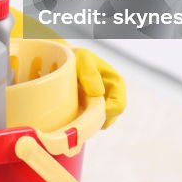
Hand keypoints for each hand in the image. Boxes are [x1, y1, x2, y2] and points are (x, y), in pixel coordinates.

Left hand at [8, 7, 126, 128]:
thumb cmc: (75, 57)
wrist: (63, 60)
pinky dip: (81, 122)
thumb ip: (90, 74)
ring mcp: (102, 105)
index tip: (87, 109)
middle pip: (110, 118)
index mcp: (116, 83)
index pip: (118, 106)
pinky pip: (89, 123)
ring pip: (100, 123)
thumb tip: (98, 93)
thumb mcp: (82, 59)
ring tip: (72, 110)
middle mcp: (112, 96)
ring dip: (87, 121)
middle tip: (76, 112)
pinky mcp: (91, 111)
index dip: (105, 111)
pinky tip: (70, 113)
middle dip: (95, 118)